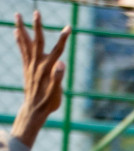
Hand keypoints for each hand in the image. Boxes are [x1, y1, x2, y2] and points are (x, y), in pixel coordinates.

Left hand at [11, 13, 68, 146]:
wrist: (34, 109)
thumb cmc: (48, 102)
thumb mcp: (56, 92)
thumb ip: (58, 77)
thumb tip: (62, 63)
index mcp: (47, 68)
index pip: (57, 50)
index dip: (63, 38)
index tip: (69, 27)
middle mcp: (37, 63)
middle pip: (37, 41)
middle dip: (37, 26)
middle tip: (36, 12)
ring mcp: (30, 64)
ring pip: (25, 42)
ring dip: (21, 27)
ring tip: (17, 15)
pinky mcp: (26, 66)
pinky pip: (22, 49)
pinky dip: (19, 39)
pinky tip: (17, 31)